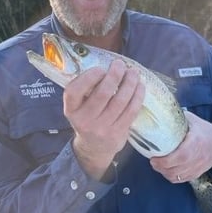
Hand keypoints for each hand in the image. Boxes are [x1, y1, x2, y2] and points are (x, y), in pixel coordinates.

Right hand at [63, 59, 144, 179]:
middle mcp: (84, 120)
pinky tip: (140, 85)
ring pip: (120, 101)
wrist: (93, 148)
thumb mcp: (78, 105)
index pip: (74, 91)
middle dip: (114, 75)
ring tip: (133, 72)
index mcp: (71, 109)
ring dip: (129, 83)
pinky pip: (131, 111)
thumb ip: (86, 88)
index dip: (89, 77)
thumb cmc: (87, 117)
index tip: (101, 68)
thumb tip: (108, 66)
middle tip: (120, 64)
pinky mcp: (118, 133)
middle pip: (102, 94)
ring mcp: (102, 128)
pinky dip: (138, 95)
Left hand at [150, 111, 211, 182]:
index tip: (153, 157)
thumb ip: (177, 118)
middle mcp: (197, 157)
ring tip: (157, 165)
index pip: (180, 156)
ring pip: (177, 177)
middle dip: (160, 167)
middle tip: (152, 161)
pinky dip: (172, 177)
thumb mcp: (191, 119)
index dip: (165, 160)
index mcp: (195, 141)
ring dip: (164, 173)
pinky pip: (182, 180)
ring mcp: (198, 167)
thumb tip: (159, 112)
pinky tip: (166, 170)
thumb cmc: (203, 129)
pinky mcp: (197, 173)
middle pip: (176, 169)